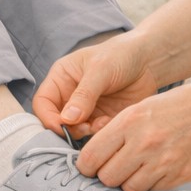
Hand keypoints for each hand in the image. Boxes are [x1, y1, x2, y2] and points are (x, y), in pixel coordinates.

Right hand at [32, 33, 159, 140]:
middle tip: (85, 128)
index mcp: (61, 79)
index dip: (48, 117)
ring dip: (85, 133)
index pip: (42, 103)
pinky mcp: (101, 120)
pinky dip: (100, 134)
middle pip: (55, 122)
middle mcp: (69, 96)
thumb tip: (66, 120)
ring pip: (74, 132)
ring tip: (101, 123)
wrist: (149, 62)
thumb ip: (83, 95)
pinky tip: (110, 122)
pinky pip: (93, 135)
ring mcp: (85, 110)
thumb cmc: (120, 56)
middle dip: (68, 129)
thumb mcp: (100, 70)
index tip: (62, 127)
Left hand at [76, 80, 190, 190]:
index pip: (92, 156)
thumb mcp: (141, 108)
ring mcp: (162, 162)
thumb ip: (117, 131)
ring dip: (127, 182)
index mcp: (129, 122)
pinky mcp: (178, 176)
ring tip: (135, 170)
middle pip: (107, 177)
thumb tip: (94, 156)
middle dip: (106, 175)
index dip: (86, 165)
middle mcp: (143, 143)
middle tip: (113, 169)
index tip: (89, 166)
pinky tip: (154, 171)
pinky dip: (149, 185)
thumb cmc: (176, 107)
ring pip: (128, 188)